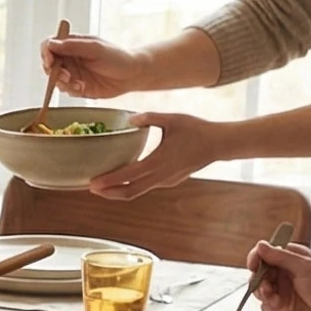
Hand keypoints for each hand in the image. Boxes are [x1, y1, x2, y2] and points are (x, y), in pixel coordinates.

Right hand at [42, 34, 149, 100]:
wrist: (132, 75)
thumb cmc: (117, 57)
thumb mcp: (95, 48)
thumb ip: (72, 46)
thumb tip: (51, 44)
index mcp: (72, 44)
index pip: (49, 46)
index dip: (46, 53)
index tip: (50, 61)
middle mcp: (70, 58)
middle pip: (49, 65)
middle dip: (55, 72)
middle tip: (66, 76)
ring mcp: (73, 73)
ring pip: (56, 80)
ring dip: (64, 84)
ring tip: (79, 84)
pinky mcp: (77, 87)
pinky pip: (66, 91)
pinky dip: (72, 91)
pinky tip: (83, 88)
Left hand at [87, 111, 219, 200]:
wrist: (220, 144)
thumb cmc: (197, 129)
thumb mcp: (173, 119)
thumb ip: (150, 117)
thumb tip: (130, 119)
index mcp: (158, 162)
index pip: (127, 176)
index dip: (108, 181)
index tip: (92, 183)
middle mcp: (160, 176)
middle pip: (128, 193)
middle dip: (108, 193)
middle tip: (90, 188)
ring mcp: (166, 181)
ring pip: (137, 192)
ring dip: (118, 191)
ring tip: (102, 186)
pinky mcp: (170, 181)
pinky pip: (146, 187)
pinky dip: (132, 186)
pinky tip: (123, 178)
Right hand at [245, 240, 310, 310]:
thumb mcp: (305, 267)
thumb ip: (281, 257)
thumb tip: (261, 246)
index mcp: (293, 258)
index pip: (268, 252)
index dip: (258, 257)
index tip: (254, 264)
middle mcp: (286, 272)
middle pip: (259, 271)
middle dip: (259, 279)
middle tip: (267, 285)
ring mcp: (282, 289)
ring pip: (259, 288)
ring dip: (263, 293)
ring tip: (274, 298)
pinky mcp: (280, 305)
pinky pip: (264, 304)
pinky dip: (268, 305)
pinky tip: (279, 307)